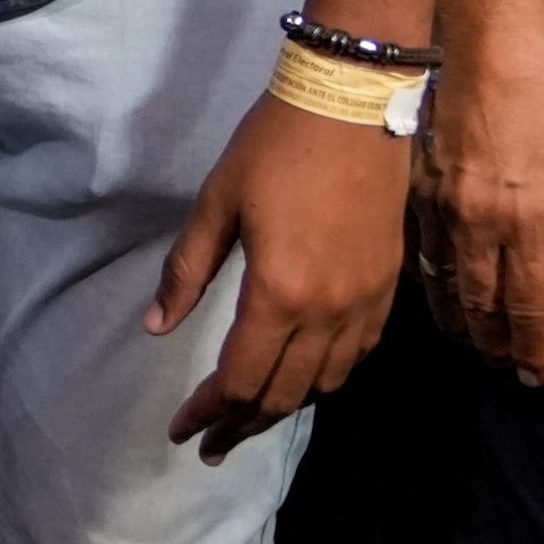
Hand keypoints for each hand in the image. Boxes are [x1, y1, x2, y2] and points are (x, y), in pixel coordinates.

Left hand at [151, 97, 407, 460]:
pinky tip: (306, 376)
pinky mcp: (388, 286)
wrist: (353, 100)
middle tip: (211, 443)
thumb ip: (186, 272)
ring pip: (325, 382)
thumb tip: (155, 328)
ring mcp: (366, 301)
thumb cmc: (274, 144)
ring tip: (251, 416)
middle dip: (242, 424)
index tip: (182, 431)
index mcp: (279, 292)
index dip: (209, 411)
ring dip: (285, 406)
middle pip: (284, 394)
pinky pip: (359, 353)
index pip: (241, 378)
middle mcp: (329, 310)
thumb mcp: (216, 203)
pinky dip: (327, 376)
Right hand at [414, 19, 543, 382]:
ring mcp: (442, 208)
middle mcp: (483, 223)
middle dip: (496, 345)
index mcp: (534, 218)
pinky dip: (433, 284)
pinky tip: (440, 294)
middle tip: (504, 366)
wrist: (480, 37)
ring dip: (461, 322)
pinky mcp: (414, 190)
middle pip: (484, 306)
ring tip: (472, 343)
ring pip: (446, 286)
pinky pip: (421, 253)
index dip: (534, 348)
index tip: (536, 376)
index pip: (532, 307)